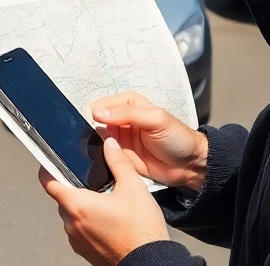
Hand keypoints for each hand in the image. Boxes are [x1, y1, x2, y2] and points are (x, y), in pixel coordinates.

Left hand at [41, 136, 169, 265]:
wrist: (149, 260)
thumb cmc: (140, 230)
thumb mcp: (133, 186)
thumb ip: (118, 161)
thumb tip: (109, 145)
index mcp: (78, 205)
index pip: (49, 183)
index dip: (48, 169)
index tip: (50, 163)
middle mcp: (72, 224)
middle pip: (63, 199)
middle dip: (76, 189)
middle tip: (96, 183)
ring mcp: (77, 240)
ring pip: (72, 216)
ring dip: (84, 208)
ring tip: (108, 204)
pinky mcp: (85, 251)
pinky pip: (81, 231)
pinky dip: (89, 224)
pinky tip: (110, 221)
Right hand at [91, 91, 208, 191]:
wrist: (189, 165)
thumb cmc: (177, 137)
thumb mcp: (156, 119)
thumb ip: (128, 113)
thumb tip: (98, 113)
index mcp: (128, 103)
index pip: (102, 105)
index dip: (92, 114)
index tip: (84, 124)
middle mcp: (120, 119)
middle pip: (94, 122)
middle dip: (87, 130)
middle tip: (80, 140)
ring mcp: (118, 139)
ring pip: (95, 139)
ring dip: (89, 145)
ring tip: (82, 151)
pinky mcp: (119, 157)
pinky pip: (101, 156)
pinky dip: (95, 158)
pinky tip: (90, 161)